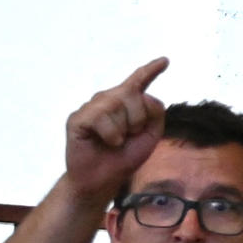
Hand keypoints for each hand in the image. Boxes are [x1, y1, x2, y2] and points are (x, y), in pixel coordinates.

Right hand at [64, 58, 168, 199]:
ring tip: (114, 142)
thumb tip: (142, 94)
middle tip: (127, 137)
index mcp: (125, 103)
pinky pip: (100, 117)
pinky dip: (109, 134)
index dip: (151, 70)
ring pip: (115, 104)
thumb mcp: (149, 136)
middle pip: (132, 93)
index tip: (165, 61)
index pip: (138, 82)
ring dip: (121, 130)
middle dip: (137, 119)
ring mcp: (91, 106)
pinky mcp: (77, 118)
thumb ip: (154, 112)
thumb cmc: (123, 159)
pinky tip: (103, 142)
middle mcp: (107, 99)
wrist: (102, 181)